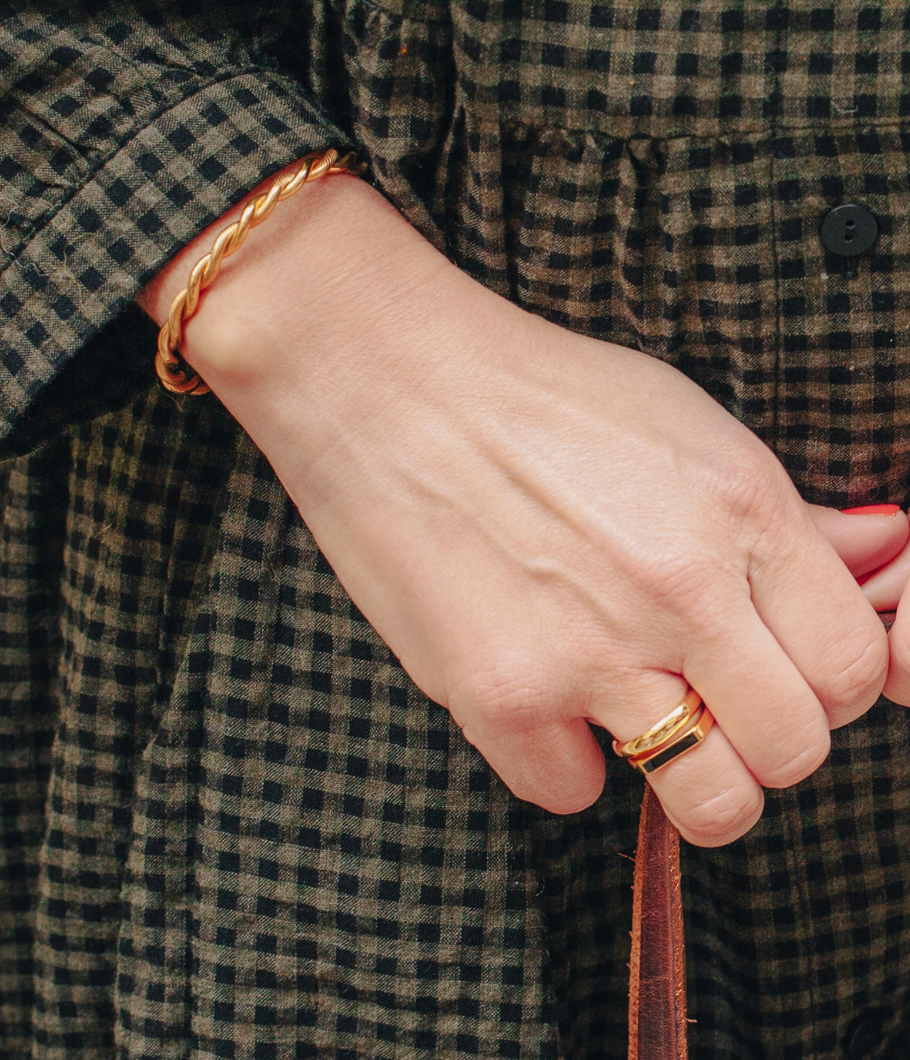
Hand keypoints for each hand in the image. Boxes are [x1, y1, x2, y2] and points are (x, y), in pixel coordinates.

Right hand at [141, 175, 891, 846]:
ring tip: (645, 721)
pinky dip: (562, 758)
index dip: (825, 682)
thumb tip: (876, 554)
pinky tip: (541, 696)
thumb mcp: (684, 422)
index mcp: (740, 512)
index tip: (780, 671)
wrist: (388, 384)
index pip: (852, 666)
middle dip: (766, 740)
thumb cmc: (536, 394)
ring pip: (714, 802)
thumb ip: (784, 514)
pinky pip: (572, 791)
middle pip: (797, 750)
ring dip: (691, 776)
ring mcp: (588, 649)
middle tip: (714, 701)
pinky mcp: (499, 694)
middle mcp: (679, 589)